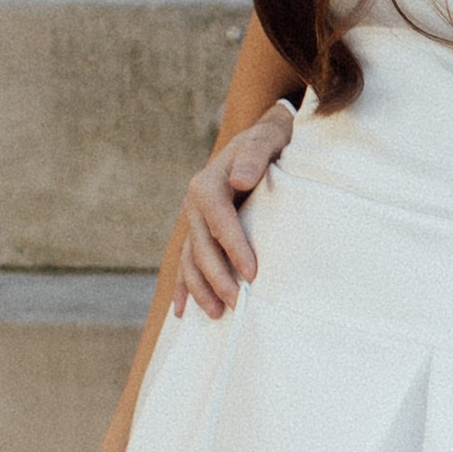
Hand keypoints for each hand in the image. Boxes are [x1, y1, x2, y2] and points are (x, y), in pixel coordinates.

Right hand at [172, 103, 294, 315]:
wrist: (260, 138)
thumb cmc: (268, 141)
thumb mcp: (265, 139)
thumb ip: (254, 155)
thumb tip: (240, 179)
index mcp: (208, 184)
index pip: (219, 220)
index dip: (233, 247)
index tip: (252, 273)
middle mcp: (195, 204)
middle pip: (201, 246)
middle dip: (217, 277)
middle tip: (239, 304)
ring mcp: (194, 220)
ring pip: (190, 259)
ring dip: (200, 288)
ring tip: (217, 314)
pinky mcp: (198, 232)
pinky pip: (187, 262)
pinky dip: (184, 286)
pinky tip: (183, 310)